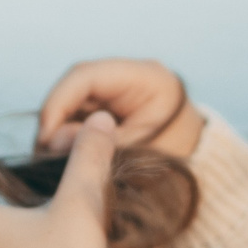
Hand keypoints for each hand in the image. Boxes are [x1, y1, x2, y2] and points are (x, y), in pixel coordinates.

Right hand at [36, 59, 203, 159]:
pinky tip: (65, 158)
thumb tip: (50, 142)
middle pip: (75, 87)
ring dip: (60, 130)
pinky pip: (80, 115)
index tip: (45, 138)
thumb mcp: (139, 155)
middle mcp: (129, 75)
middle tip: (43, 154)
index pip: (86, 76)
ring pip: (73, 102)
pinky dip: (70, 136)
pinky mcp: (110, 106)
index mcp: (146, 76)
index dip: (58, 104)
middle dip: (55, 119)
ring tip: (52, 160)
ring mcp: (119, 89)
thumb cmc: (180, 163)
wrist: (204, 172)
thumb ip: (98, 146)